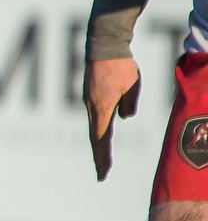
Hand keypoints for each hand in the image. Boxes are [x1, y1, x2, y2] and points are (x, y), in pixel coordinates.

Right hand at [84, 55, 142, 181]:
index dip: (103, 158)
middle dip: (100, 156)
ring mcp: (88, 100)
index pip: (101, 139)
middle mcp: (91, 107)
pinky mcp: (90, 93)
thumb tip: (124, 116)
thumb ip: (129, 105)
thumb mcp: (132, 88)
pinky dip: (99, 128)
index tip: (103, 174)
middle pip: (95, 137)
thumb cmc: (120, 67)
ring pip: (94, 126)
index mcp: (101, 108)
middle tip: (102, 173)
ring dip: (99, 143)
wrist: (103, 45)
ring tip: (104, 157)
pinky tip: (104, 130)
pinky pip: (94, 115)